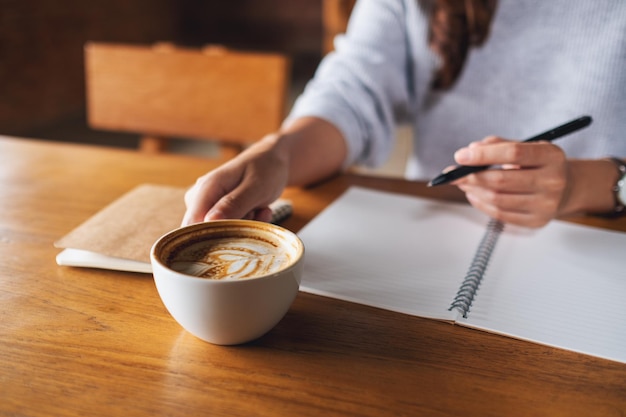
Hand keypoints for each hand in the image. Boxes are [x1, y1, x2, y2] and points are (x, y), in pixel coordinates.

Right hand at [182, 134, 289, 225]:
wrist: (273, 159)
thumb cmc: (265, 169)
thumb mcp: (255, 187)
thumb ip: (234, 204)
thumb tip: (209, 221)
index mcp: (206, 189)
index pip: (191, 225)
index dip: (210, 239)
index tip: (236, 234)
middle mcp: (200, 198)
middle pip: (207, 232)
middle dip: (235, 230)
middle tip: (255, 213)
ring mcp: (207, 205)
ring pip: (221, 232)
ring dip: (245, 225)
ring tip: (259, 207)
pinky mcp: (217, 211)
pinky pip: (230, 228)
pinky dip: (248, 223)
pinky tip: (259, 209)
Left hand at [451, 136, 568, 227]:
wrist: (567, 188)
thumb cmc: (539, 164)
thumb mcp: (527, 146)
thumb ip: (498, 144)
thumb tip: (470, 151)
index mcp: (552, 156)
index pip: (513, 153)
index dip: (483, 155)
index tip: (460, 156)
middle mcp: (553, 181)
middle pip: (501, 180)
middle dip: (470, 176)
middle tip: (452, 174)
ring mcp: (546, 205)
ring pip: (497, 199)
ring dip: (473, 190)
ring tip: (462, 182)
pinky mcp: (536, 221)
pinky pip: (500, 214)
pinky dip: (481, 204)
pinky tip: (473, 194)